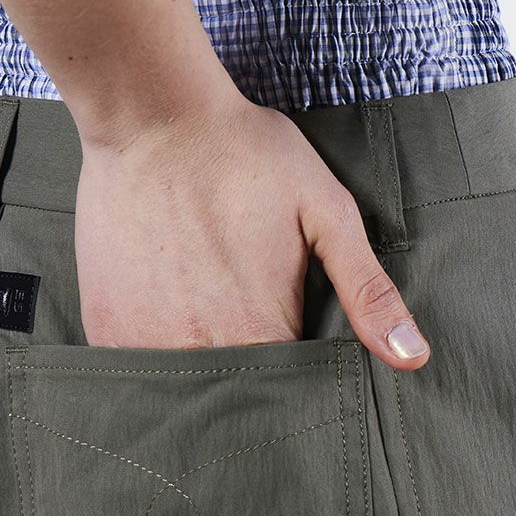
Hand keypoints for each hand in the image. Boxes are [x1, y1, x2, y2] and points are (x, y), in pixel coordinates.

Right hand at [73, 92, 429, 368]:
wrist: (154, 117)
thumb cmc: (247, 158)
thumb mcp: (327, 213)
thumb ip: (367, 291)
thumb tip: (412, 356)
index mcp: (259, 332)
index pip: (289, 395)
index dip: (299, 378)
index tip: (296, 341)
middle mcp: (198, 350)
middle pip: (234, 397)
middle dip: (251, 378)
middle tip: (247, 313)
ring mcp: (142, 342)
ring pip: (183, 390)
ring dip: (201, 365)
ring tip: (208, 311)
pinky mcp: (104, 327)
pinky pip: (134, 367)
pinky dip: (156, 352)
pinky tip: (168, 307)